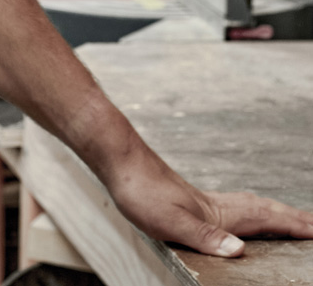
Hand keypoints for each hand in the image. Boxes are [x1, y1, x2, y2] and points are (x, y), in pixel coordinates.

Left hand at [108, 151, 312, 256]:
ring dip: (275, 214)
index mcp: (217, 211)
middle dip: (293, 218)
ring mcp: (204, 202)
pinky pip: (233, 208)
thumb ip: (205, 236)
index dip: (293, 224)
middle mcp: (216, 205)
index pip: (265, 218)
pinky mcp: (190, 202)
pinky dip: (251, 212)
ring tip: (292, 220)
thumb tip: (239, 250)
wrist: (118, 160)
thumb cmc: (139, 191)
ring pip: (250, 207)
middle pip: (264, 210)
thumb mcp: (169, 221)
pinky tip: (241, 218)